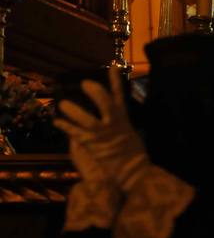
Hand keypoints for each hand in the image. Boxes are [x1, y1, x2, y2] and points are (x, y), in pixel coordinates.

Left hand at [54, 67, 148, 190]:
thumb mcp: (131, 133)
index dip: (115, 80)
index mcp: (123, 118)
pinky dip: (66, 127)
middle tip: (84, 83)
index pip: (119, 95)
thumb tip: (116, 116)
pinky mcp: (92, 145)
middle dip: (95, 91)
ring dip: (73, 111)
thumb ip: (121, 123)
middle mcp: (113, 123)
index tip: (111, 66)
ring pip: (86, 118)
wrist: (133, 171)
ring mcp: (102, 134)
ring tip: (62, 104)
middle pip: (104, 102)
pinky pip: (76, 133)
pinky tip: (57, 121)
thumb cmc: (133, 154)